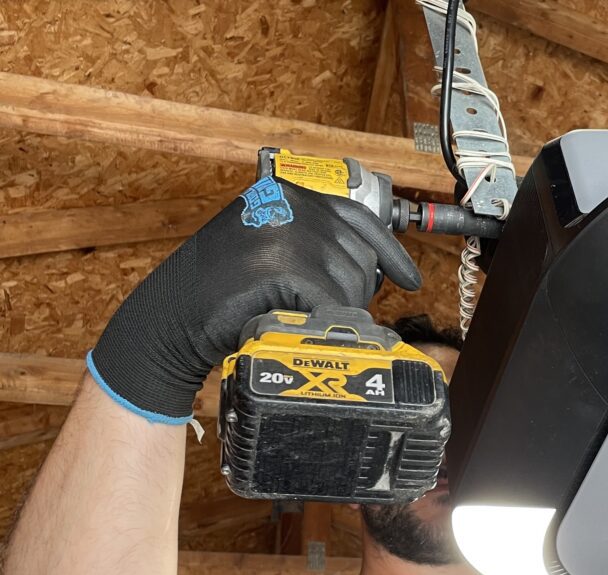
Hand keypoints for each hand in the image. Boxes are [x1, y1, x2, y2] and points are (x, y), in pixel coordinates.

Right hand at [89, 177, 420, 422]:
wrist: (171, 316)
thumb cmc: (221, 286)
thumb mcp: (267, 239)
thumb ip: (313, 235)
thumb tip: (376, 258)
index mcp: (288, 189)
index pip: (360, 218)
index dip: (391, 253)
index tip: (411, 279)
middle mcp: (290, 204)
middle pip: (359, 255)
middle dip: (355, 289)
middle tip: (328, 309)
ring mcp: (287, 235)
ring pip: (350, 282)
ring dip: (337, 307)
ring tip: (303, 315)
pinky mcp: (283, 270)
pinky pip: (331, 303)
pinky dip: (327, 320)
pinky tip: (310, 326)